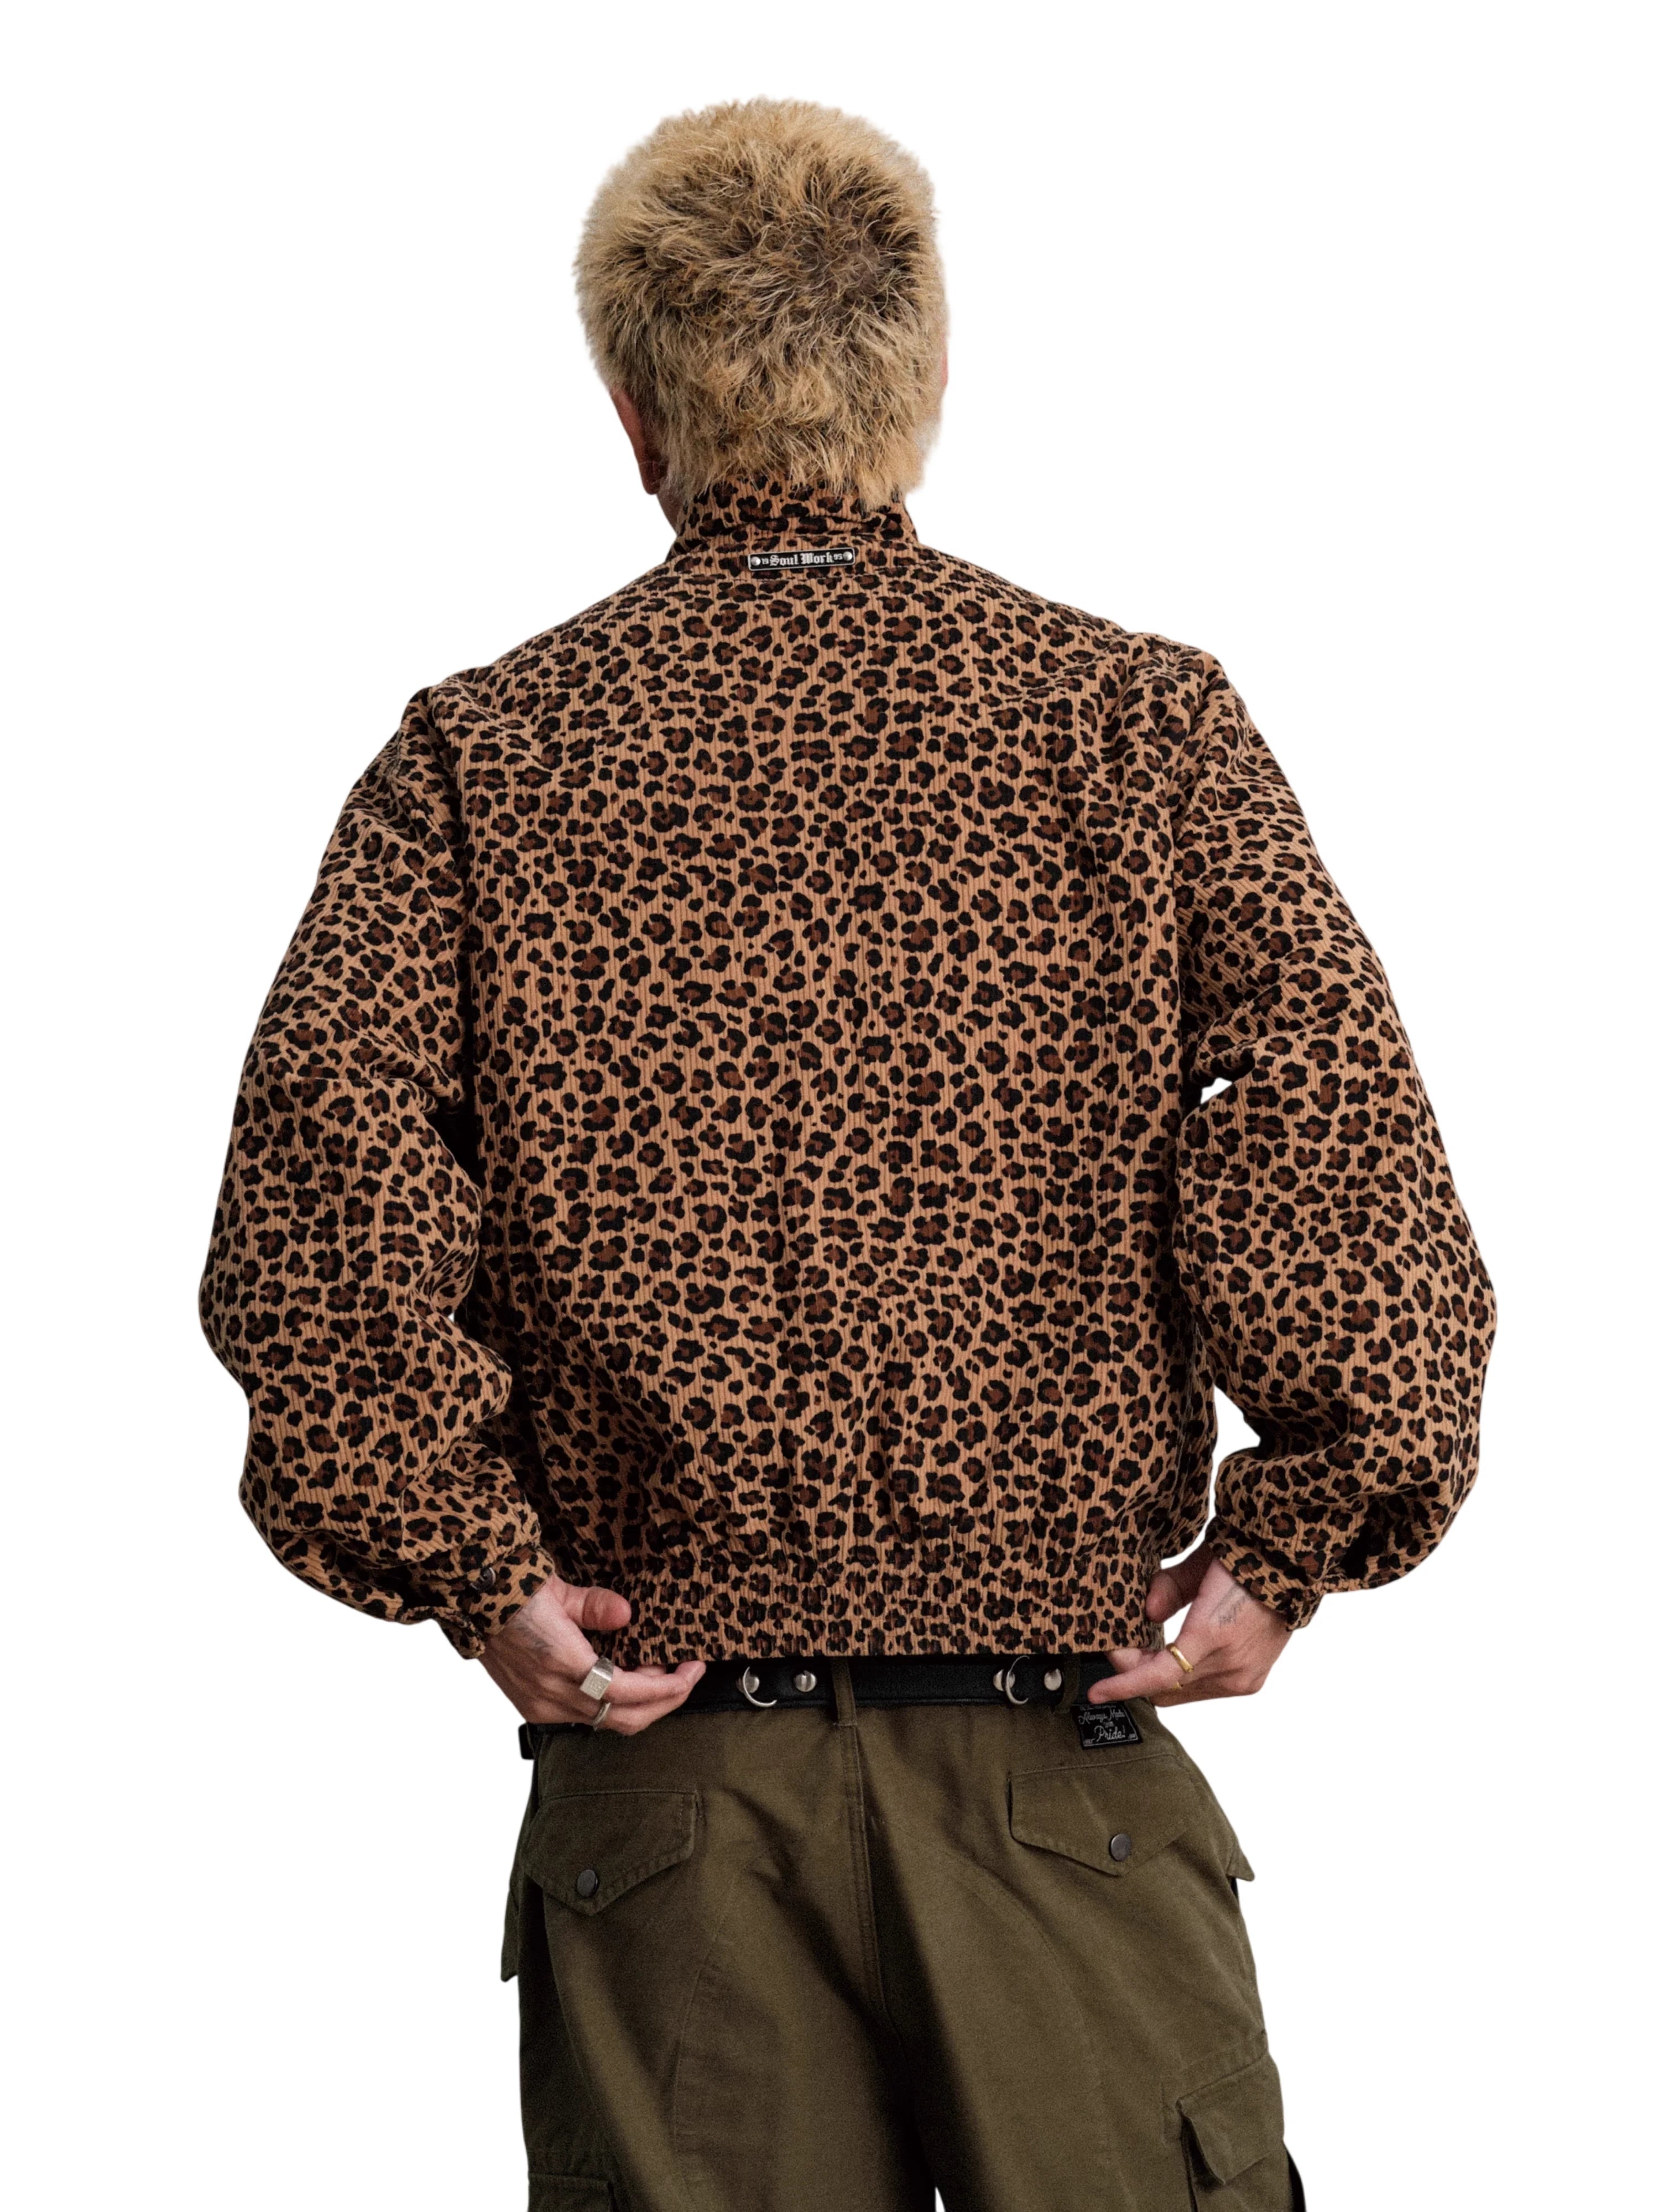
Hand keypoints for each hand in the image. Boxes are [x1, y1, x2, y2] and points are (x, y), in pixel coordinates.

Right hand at [479, 1574, 704, 1735]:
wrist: (475, 1602)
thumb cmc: (517, 1593)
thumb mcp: (561, 1592)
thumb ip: (597, 1606)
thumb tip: (627, 1615)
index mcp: (561, 1664)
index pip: (627, 1693)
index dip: (666, 1688)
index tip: (691, 1671)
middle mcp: (552, 1695)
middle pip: (624, 1718)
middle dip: (664, 1702)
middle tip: (686, 1677)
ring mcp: (542, 1706)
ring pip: (607, 1722)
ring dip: (641, 1705)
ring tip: (660, 1676)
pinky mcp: (535, 1707)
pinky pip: (586, 1717)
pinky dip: (614, 1705)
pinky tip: (627, 1681)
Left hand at [1090, 1544, 1290, 1706]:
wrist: (1290, 1568)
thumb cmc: (1244, 1558)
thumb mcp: (1202, 1563)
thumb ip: (1169, 1588)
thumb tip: (1147, 1612)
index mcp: (1214, 1636)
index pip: (1159, 1676)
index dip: (1124, 1684)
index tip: (1097, 1691)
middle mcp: (1231, 1667)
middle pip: (1166, 1690)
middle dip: (1137, 1676)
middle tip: (1121, 1650)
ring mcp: (1243, 1678)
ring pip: (1183, 1693)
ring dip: (1159, 1678)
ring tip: (1145, 1649)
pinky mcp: (1251, 1680)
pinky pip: (1203, 1689)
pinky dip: (1182, 1678)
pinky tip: (1171, 1655)